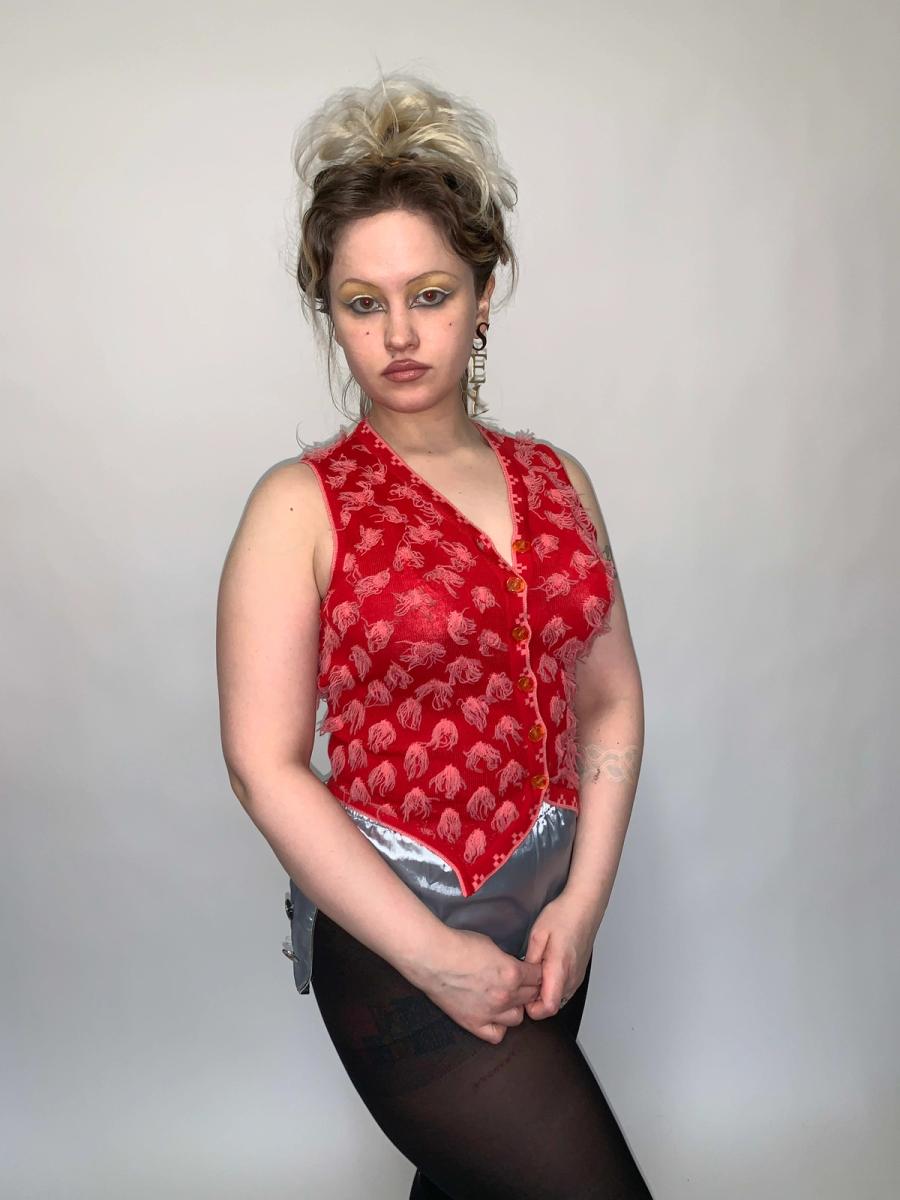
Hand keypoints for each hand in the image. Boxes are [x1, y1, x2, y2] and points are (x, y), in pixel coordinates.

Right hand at [414, 927, 543, 1043]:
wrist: (433, 958)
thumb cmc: (459, 945)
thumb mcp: (492, 945)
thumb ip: (507, 961)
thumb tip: (513, 967)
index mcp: (512, 973)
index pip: (539, 977)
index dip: (537, 972)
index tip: (533, 971)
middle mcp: (506, 996)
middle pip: (531, 996)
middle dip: (529, 988)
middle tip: (521, 983)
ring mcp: (490, 1012)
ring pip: (518, 1018)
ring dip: (515, 1007)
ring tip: (506, 999)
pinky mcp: (474, 1023)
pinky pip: (496, 1035)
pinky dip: (498, 1027)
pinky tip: (493, 1016)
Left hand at [521, 892, 597, 1019]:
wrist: (584, 905)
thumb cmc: (562, 916)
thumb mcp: (538, 935)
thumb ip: (530, 961)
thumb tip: (522, 978)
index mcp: (560, 969)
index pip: (549, 1008)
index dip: (532, 1009)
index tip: (521, 995)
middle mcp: (572, 978)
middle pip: (553, 1006)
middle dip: (535, 1001)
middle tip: (523, 981)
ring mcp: (578, 977)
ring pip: (559, 999)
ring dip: (544, 993)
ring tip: (533, 973)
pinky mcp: (580, 973)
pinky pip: (564, 990)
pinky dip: (553, 987)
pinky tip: (544, 970)